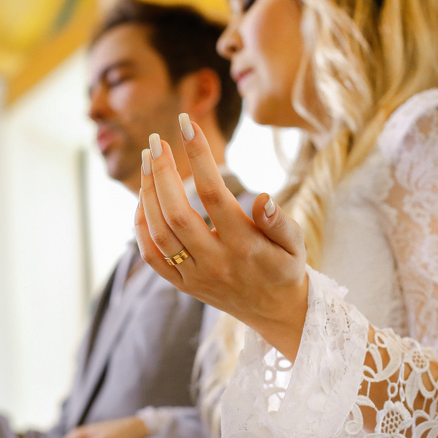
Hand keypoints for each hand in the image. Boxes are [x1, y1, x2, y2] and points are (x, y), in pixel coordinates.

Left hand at [135, 115, 308, 358]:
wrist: (275, 313)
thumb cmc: (286, 267)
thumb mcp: (296, 245)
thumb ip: (280, 223)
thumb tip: (262, 198)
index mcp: (246, 247)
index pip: (215, 195)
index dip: (199, 157)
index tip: (187, 124)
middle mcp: (216, 262)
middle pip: (177, 214)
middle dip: (162, 172)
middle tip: (156, 141)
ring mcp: (195, 276)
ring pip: (159, 233)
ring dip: (147, 193)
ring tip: (148, 161)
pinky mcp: (183, 285)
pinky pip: (151, 257)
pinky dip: (141, 226)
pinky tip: (143, 198)